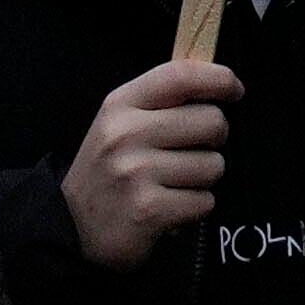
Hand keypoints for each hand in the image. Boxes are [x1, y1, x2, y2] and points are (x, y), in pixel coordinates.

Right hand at [62, 60, 236, 272]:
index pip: (182, 74)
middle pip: (213, 121)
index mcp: (120, 105)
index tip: (234, 91)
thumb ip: (163, 101)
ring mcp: (135, 172)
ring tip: (170, 185)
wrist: (70, 229)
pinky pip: (205, 201)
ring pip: (214, 165)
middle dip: (213, 141)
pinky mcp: (148, 209)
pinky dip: (194, 209)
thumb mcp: (121, 123)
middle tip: (186, 155)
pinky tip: (168, 209)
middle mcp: (125, 134)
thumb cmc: (110, 171)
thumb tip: (222, 83)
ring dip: (202, 180)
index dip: (219, 79)